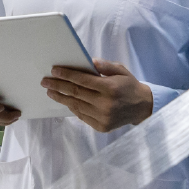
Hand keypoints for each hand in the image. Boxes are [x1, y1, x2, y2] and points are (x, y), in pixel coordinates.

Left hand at [38, 60, 153, 132]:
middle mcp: (105, 104)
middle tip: (45, 81)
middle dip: (58, 86)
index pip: (82, 80)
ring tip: (51, 92)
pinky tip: (65, 101)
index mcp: (110, 88)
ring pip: (76, 105)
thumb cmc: (129, 86)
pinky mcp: (101, 126)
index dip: (66, 75)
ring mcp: (102, 117)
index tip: (54, 71)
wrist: (142, 108)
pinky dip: (72, 107)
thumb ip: (105, 66)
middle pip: (76, 93)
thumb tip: (89, 61)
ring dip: (61, 98)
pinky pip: (82, 116)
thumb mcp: (121, 70)